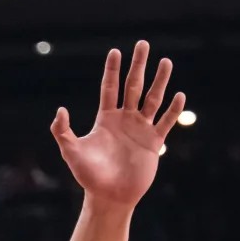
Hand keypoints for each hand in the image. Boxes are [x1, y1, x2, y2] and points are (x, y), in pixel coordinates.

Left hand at [50, 42, 183, 209]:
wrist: (109, 196)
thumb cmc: (89, 176)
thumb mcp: (72, 153)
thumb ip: (63, 132)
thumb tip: (60, 110)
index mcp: (105, 119)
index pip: (109, 89)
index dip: (112, 71)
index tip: (115, 51)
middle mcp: (124, 120)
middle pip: (133, 87)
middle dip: (138, 66)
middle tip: (143, 44)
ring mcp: (140, 129)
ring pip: (152, 99)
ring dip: (159, 81)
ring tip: (166, 61)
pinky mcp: (153, 142)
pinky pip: (165, 122)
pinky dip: (172, 110)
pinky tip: (178, 95)